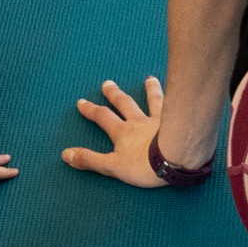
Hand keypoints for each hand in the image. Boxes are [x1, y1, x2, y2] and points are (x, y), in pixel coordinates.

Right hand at [65, 75, 191, 186]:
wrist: (175, 158)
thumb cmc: (144, 165)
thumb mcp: (112, 166)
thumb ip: (90, 160)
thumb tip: (66, 154)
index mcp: (122, 132)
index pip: (102, 117)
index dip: (91, 110)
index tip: (81, 102)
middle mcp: (139, 122)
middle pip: (124, 104)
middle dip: (114, 94)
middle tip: (107, 83)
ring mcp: (160, 120)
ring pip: (153, 101)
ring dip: (150, 90)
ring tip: (149, 79)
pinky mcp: (178, 122)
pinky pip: (176, 105)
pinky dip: (177, 96)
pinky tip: (181, 90)